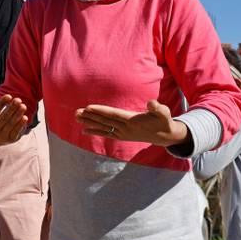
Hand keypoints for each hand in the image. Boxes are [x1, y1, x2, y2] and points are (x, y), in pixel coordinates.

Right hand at [0, 95, 27, 145]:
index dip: (1, 104)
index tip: (8, 96)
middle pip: (4, 118)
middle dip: (11, 108)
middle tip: (18, 99)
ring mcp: (3, 136)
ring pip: (11, 124)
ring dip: (17, 114)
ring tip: (23, 105)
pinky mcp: (11, 139)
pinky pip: (16, 131)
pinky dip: (21, 125)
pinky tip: (25, 116)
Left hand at [75, 100, 189, 146]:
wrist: (165, 136)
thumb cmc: (163, 120)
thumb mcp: (164, 113)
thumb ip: (158, 108)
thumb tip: (151, 103)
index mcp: (132, 120)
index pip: (113, 114)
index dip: (101, 111)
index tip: (89, 107)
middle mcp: (125, 128)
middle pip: (104, 121)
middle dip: (90, 116)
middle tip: (76, 112)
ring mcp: (123, 133)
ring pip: (103, 127)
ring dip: (89, 122)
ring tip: (76, 117)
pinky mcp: (122, 136)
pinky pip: (106, 133)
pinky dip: (95, 131)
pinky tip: (84, 130)